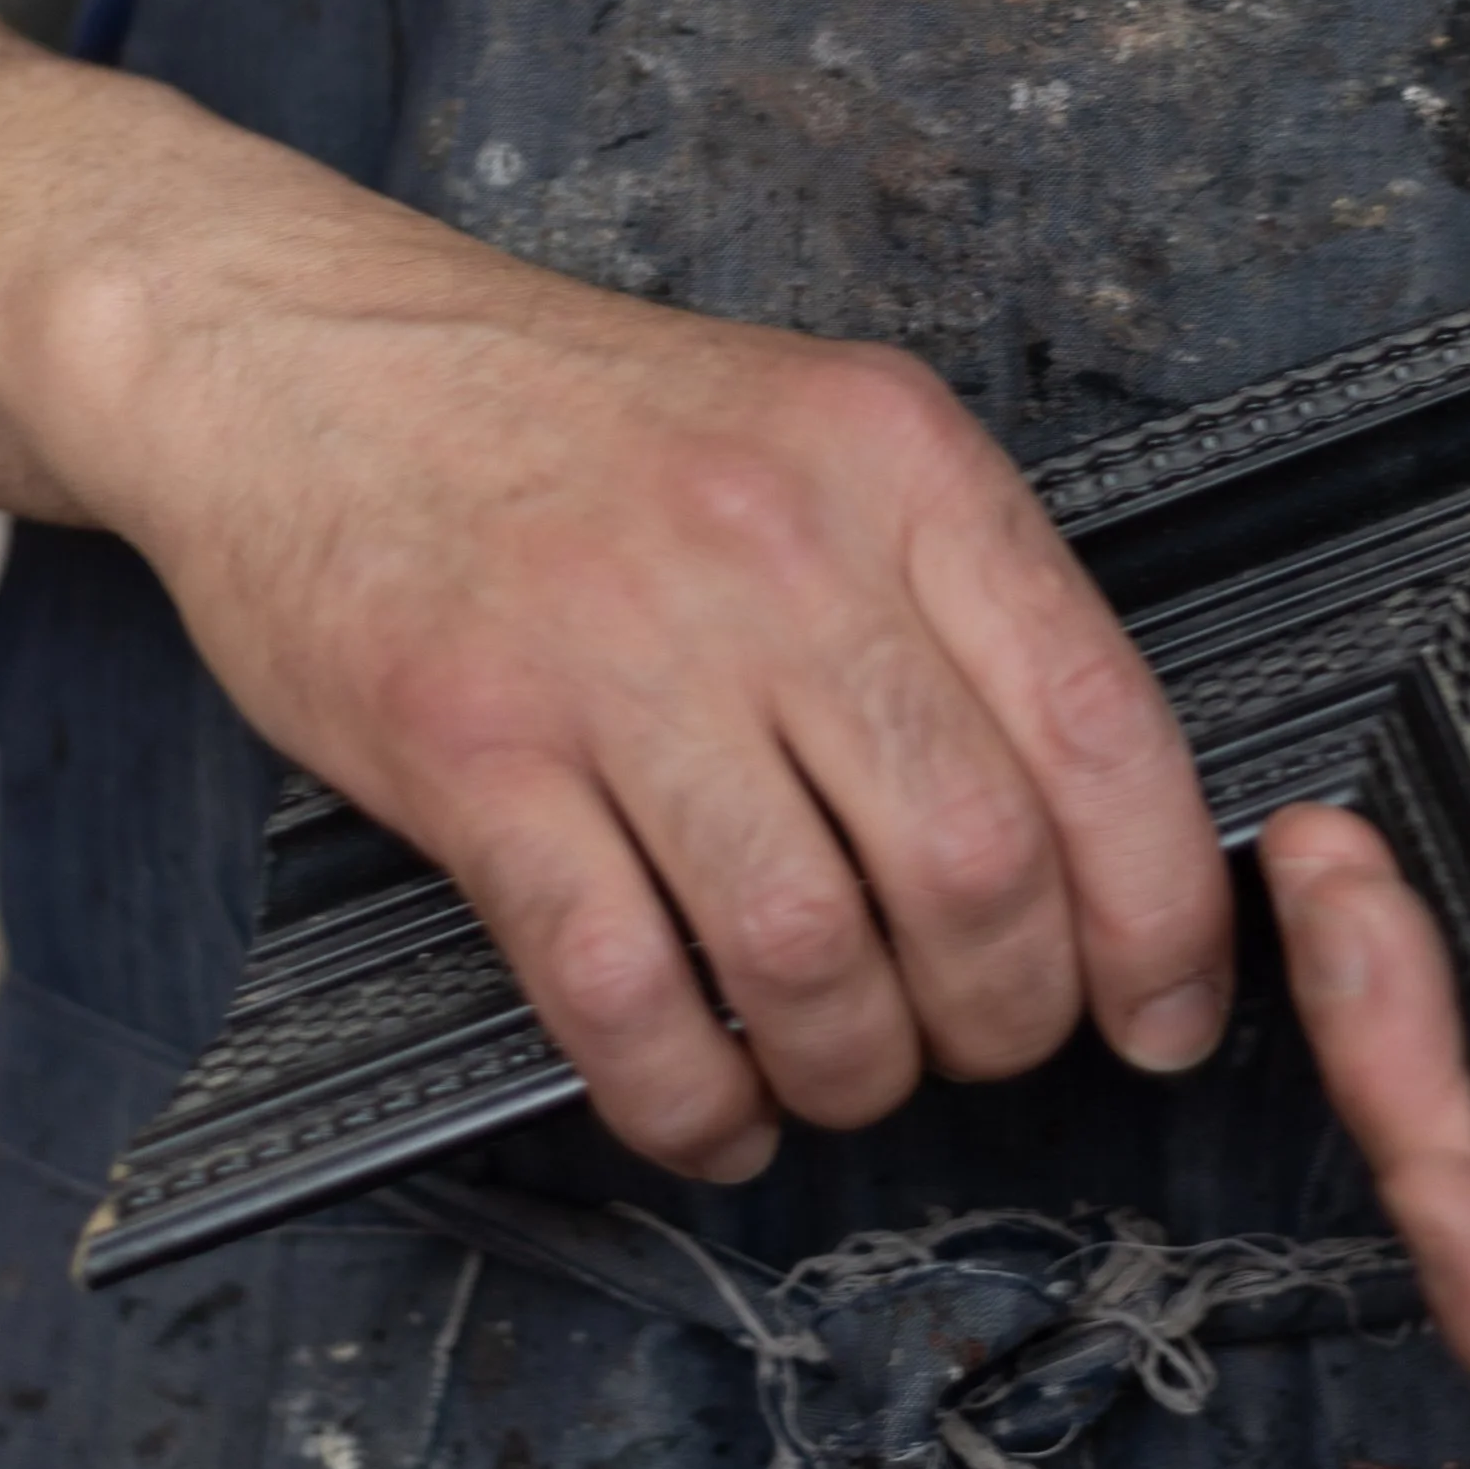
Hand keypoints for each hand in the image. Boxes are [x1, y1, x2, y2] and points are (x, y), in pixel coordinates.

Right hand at [47, 162, 1232, 1178]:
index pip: (1105, 729)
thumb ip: (958, 600)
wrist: (308, 357)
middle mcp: (777, 547)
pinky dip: (688, 1098)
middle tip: (984, 1044)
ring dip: (853, 1067)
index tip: (1160, 1009)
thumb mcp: (819, 437)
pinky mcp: (473, 747)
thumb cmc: (582, 425)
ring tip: (841, 1072)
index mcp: (899, 464)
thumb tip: (1099, 830)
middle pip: (976, 865)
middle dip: (1008, 1017)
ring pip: (808, 950)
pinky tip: (714, 1110)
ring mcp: (616, 649)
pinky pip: (620, 989)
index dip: (1161, 917)